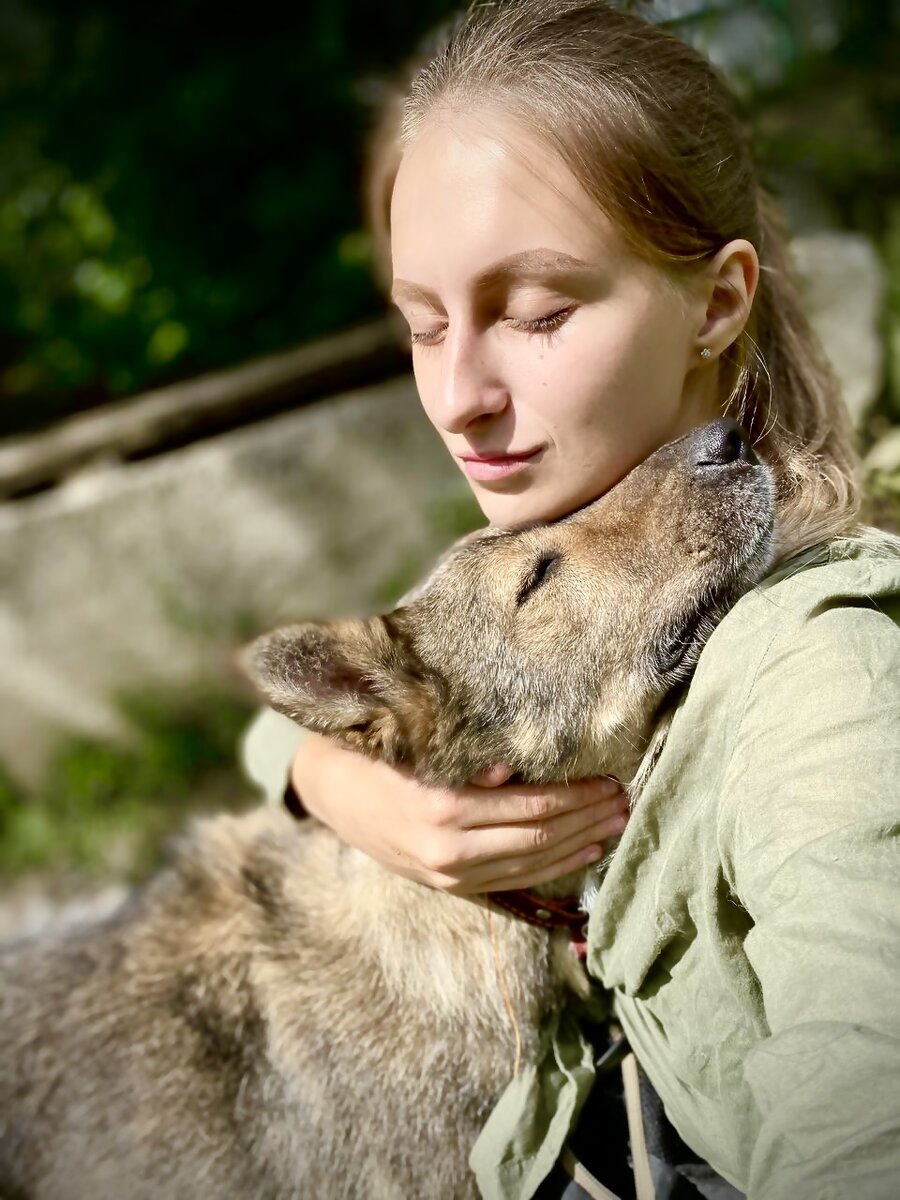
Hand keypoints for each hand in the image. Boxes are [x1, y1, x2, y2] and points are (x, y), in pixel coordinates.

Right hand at [291, 734, 628, 894]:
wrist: (332, 792)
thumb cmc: (378, 753)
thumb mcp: (416, 744)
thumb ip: (465, 758)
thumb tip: (512, 770)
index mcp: (443, 807)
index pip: (531, 807)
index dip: (577, 796)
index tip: (610, 779)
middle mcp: (449, 849)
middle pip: (539, 837)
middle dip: (588, 819)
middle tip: (627, 799)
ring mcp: (450, 873)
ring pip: (531, 863)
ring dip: (580, 843)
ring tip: (616, 824)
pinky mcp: (450, 885)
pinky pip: (513, 880)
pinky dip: (554, 868)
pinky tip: (584, 853)